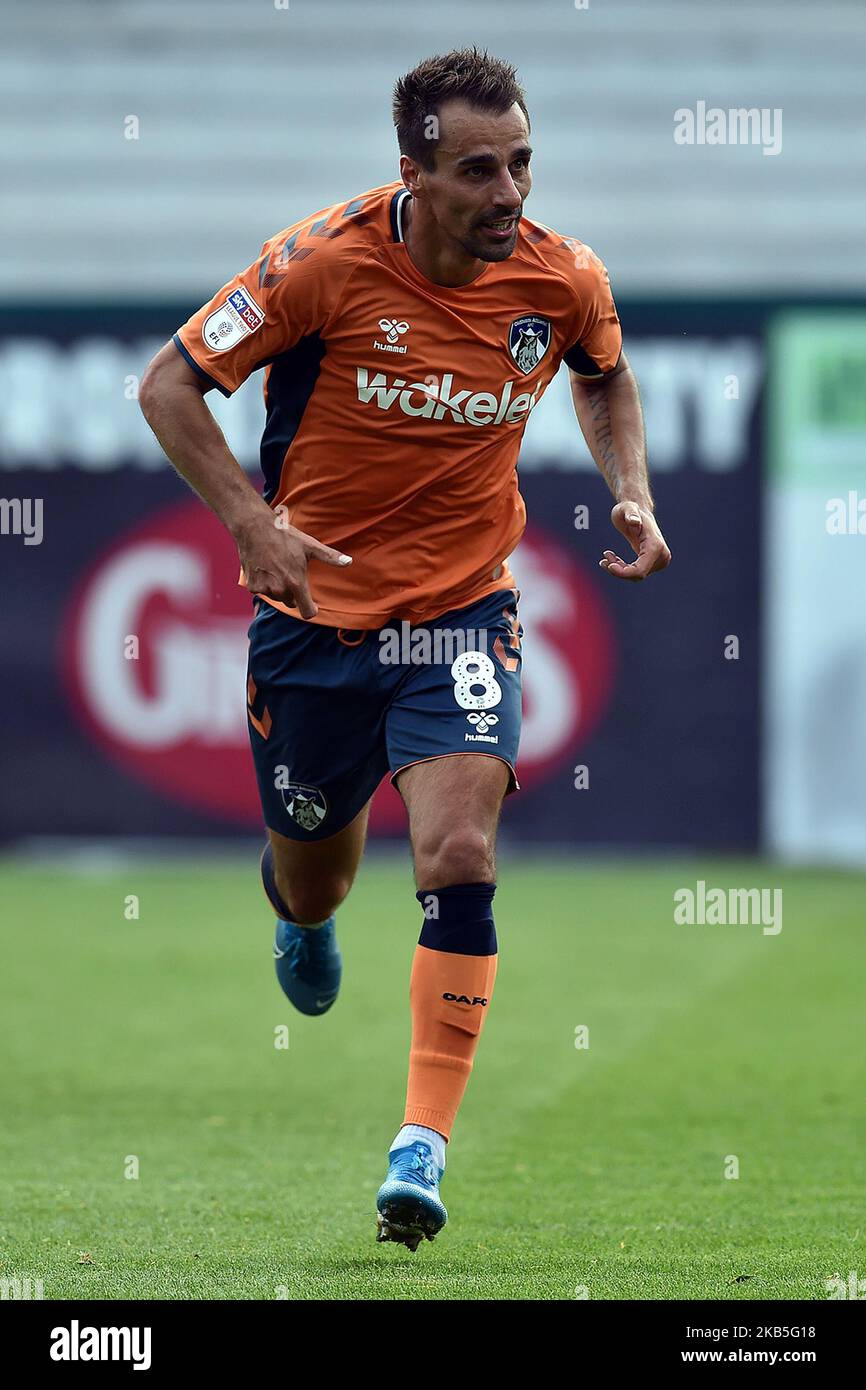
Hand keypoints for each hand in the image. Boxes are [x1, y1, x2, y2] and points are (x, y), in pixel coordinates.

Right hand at [234, 507, 351, 618]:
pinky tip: (265, 567)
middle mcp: (280, 589)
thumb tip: (349, 562)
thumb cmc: (285, 536)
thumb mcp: (310, 546)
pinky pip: (262, 591)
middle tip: (291, 572)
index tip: (313, 605)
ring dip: (279, 588)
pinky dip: (265, 583)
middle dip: (293, 593)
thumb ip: (330, 557)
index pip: (307, 612)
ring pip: (277, 597)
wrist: (255, 527)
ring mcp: (264, 588)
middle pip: (291, 603)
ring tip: (277, 567)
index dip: (311, 609)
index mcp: (296, 583)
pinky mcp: (252, 585)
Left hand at [600, 501, 670, 581]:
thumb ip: (630, 513)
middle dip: (619, 570)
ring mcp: (660, 561)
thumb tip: (634, 522)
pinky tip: (612, 560)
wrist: (637, 511)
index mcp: (656, 545)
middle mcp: (662, 555)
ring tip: (607, 556)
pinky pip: (637, 573)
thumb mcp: (626, 508)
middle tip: (604, 559)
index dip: (624, 573)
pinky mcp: (654, 564)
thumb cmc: (629, 509)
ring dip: (619, 569)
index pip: (640, 570)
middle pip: (638, 575)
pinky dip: (623, 569)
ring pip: (636, 576)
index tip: (609, 566)